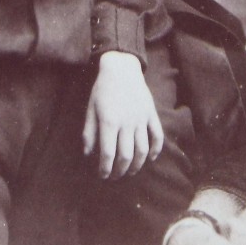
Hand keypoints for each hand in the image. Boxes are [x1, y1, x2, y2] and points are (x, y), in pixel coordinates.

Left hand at [83, 51, 163, 179]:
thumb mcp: (91, 109)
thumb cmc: (102, 89)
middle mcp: (127, 123)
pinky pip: (157, 136)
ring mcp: (141, 119)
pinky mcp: (151, 114)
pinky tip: (150, 158)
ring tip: (131, 171)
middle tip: (115, 176)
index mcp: (109, 122)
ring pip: (142, 150)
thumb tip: (88, 154)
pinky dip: (156, 150)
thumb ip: (89, 132)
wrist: (122, 68)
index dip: (105, 168)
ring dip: (137, 165)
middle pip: (126, 156)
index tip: (103, 175)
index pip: (108, 154)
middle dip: (120, 171)